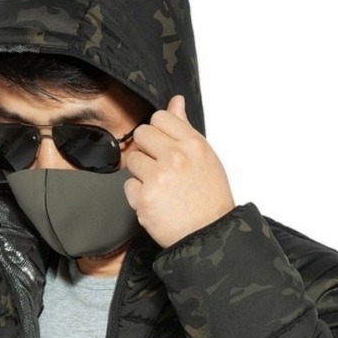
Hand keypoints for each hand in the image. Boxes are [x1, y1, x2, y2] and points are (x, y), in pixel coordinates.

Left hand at [123, 95, 235, 248]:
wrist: (208, 235)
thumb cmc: (210, 199)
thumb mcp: (205, 158)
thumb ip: (185, 129)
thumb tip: (175, 102)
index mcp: (193, 144)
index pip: (160, 117)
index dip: (159, 132)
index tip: (164, 146)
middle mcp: (175, 158)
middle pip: (141, 135)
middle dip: (147, 150)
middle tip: (161, 167)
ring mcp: (157, 178)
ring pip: (133, 160)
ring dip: (142, 173)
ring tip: (161, 187)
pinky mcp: (143, 199)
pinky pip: (128, 186)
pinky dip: (138, 195)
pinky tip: (156, 202)